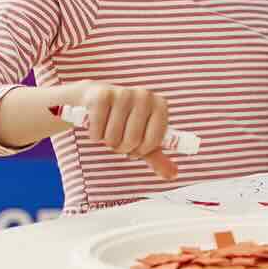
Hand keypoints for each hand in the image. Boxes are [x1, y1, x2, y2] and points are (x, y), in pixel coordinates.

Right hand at [59, 82, 177, 176]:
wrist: (95, 98)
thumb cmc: (124, 121)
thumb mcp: (142, 139)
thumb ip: (158, 158)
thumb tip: (173, 175)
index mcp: (160, 105)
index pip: (153, 141)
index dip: (140, 150)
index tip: (135, 146)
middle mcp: (145, 96)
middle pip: (132, 140)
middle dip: (121, 147)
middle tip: (118, 140)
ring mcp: (124, 93)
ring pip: (113, 137)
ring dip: (107, 141)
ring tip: (108, 132)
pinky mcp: (102, 95)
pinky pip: (97, 129)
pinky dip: (94, 135)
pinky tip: (96, 126)